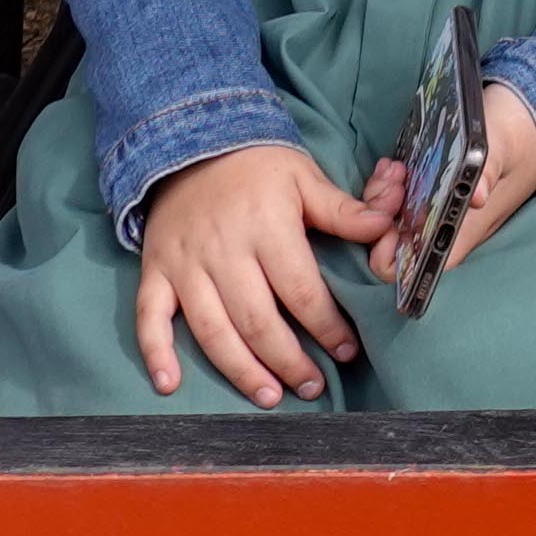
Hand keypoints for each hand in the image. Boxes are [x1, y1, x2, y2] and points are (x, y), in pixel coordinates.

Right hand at [135, 140, 407, 404]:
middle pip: (258, 321)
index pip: (300, 290)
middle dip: (289, 361)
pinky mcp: (156, 271)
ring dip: (241, 370)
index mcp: (266, 227)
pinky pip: (149, 317)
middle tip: (313, 386)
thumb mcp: (304, 178)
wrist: (190, 139)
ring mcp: (185, 264)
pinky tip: (170, 385)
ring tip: (270, 396)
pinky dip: (156, 352)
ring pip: (212, 330)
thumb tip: (386, 228)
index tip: (347, 349)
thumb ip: (343, 210)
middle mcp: (223, 251)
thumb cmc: (257, 166)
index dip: (326, 326)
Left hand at [359, 80, 535, 290]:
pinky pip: (393, 202)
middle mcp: (445, 228)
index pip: (421, 266)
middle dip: (381, 216)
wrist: (527, 123)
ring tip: (396, 167)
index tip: (388, 220)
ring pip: (389, 223)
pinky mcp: (427, 193)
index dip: (394, 256)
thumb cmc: (516, 139)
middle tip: (395, 179)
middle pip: (395, 246)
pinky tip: (393, 165)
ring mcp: (433, 211)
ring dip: (382, 197)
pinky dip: (386, 186)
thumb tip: (476, 198)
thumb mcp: (501, 147)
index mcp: (463, 231)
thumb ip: (488, 169)